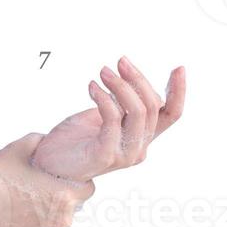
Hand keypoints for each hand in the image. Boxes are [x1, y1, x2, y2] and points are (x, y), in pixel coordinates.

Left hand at [32, 57, 184, 182]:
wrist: (47, 164)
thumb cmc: (74, 139)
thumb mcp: (105, 115)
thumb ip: (123, 103)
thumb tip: (133, 78)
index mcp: (142, 138)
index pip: (171, 115)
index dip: (178, 91)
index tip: (178, 67)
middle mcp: (138, 149)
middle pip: (152, 106)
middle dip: (137, 78)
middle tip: (118, 61)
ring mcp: (124, 155)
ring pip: (137, 111)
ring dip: (121, 85)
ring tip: (103, 72)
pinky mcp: (105, 156)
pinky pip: (113, 119)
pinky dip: (104, 98)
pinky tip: (91, 87)